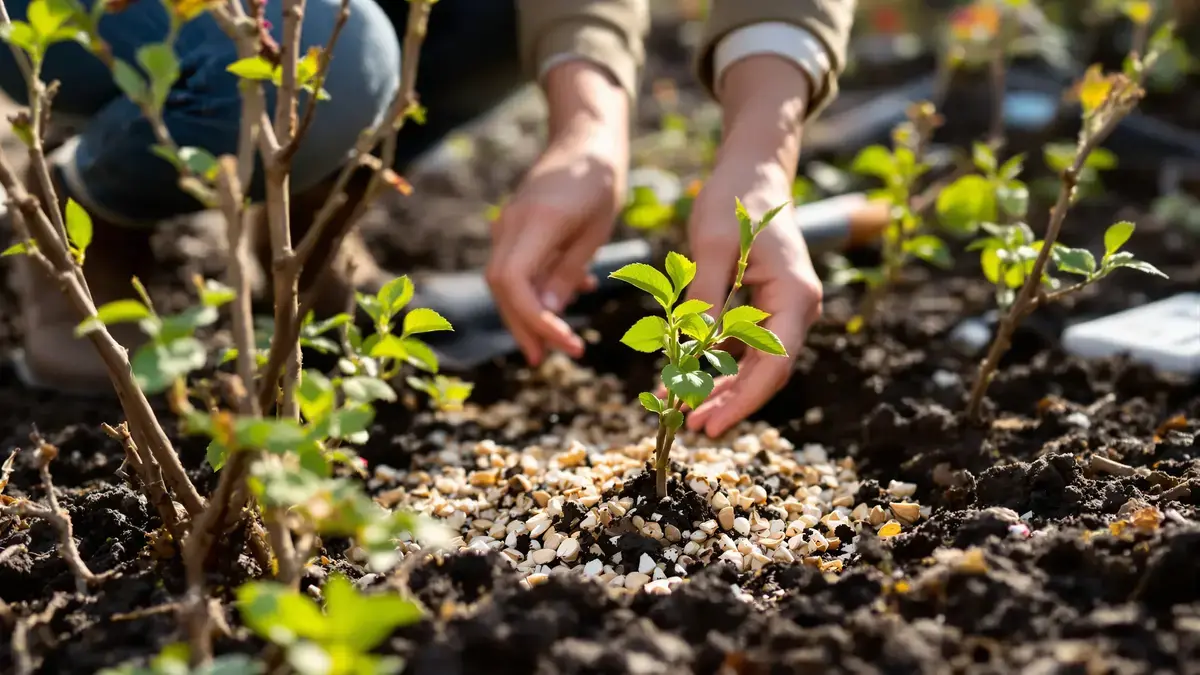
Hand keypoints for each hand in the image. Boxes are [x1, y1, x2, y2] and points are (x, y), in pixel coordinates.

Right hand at [485, 61, 628, 366]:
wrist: (586, 136)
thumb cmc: (600, 179)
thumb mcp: (596, 230)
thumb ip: (568, 271)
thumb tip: (547, 314)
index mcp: (536, 223)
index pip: (514, 283)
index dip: (534, 320)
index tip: (565, 343)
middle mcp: (512, 224)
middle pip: (502, 287)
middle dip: (521, 326)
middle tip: (545, 359)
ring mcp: (509, 223)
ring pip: (504, 280)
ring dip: (525, 314)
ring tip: (551, 344)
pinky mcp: (515, 224)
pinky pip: (516, 265)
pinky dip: (533, 290)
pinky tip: (562, 301)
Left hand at [680, 55, 823, 436]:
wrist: (751, 170)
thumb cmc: (734, 201)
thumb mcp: (714, 248)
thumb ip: (707, 301)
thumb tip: (692, 355)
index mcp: (796, 296)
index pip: (773, 366)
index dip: (741, 401)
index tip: (707, 423)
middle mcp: (798, 309)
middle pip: (765, 372)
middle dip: (726, 402)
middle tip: (686, 426)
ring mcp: (783, 311)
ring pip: (753, 365)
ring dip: (718, 388)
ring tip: (678, 409)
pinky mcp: (765, 309)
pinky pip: (742, 347)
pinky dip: (714, 364)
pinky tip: (682, 378)